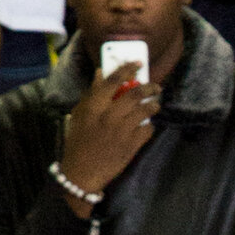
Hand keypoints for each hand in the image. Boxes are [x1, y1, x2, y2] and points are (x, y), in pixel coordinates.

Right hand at [58, 66, 158, 204]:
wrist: (83, 171)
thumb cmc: (79, 141)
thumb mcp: (79, 115)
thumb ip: (91, 94)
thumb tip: (101, 73)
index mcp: (93, 106)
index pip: (112, 82)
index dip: (126, 70)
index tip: (138, 63)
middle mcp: (108, 116)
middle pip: (133, 95)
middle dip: (149, 87)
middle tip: (155, 86)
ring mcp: (122, 131)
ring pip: (144, 111)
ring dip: (153, 104)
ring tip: (156, 103)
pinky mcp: (132, 145)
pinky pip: (147, 129)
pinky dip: (150, 124)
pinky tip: (148, 123)